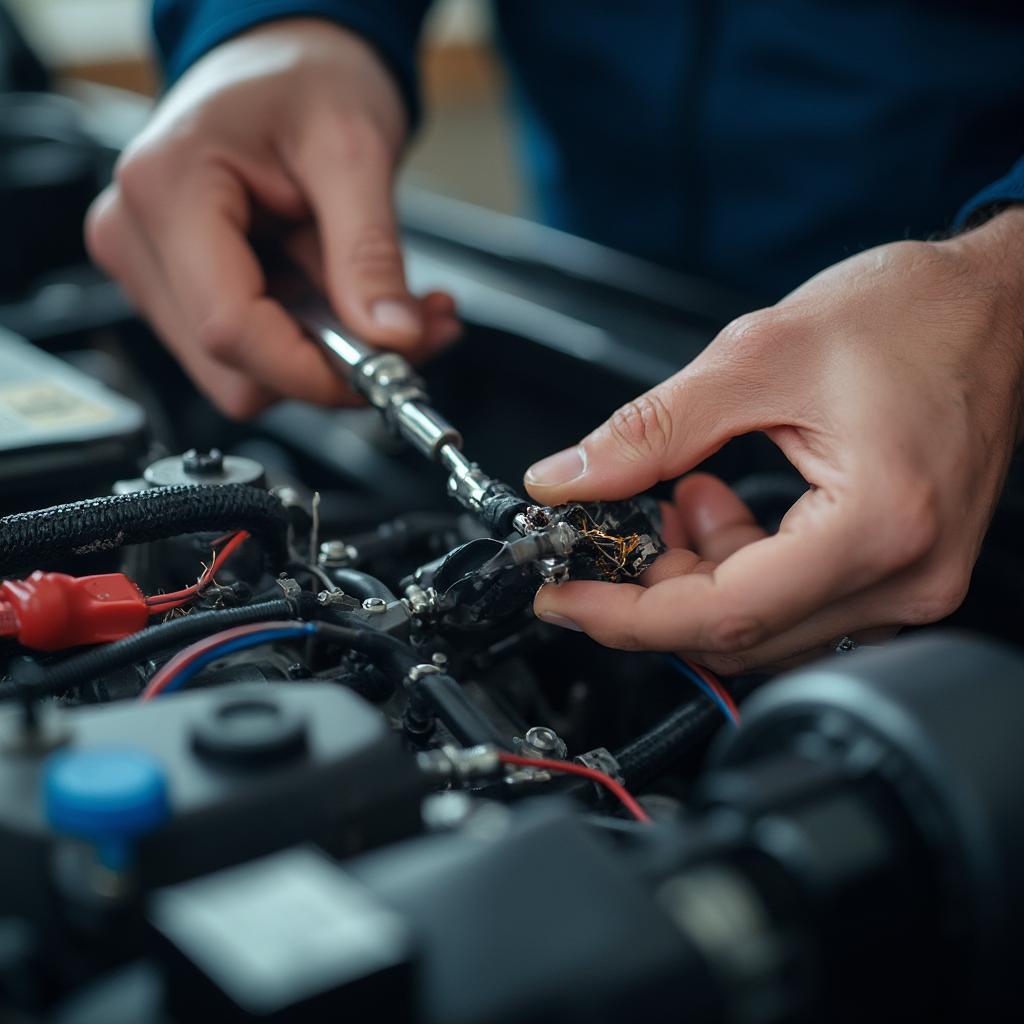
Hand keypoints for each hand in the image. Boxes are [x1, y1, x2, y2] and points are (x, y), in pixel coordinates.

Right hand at [86, 19, 458, 417]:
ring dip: (328, 359)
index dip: (313, 370)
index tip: (386, 368)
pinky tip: (352, 303)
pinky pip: (249, 355)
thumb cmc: (304, 78)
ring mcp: (151, 270)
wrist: (283, 58)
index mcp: (168, 191)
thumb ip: (369, 253)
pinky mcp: (176, 290)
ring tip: (388, 304)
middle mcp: (139, 239)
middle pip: (234, 368)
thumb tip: (393, 337)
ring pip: (244, 374)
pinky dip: (313, 346)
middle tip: (412, 330)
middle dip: (332, 366)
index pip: (230, 329)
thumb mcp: (354, 151)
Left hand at [524, 209, 1023, 672]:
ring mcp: (909, 583)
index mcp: (877, 525)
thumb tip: (568, 477)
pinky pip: (796, 604)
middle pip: (740, 632)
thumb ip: (652, 429)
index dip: (626, 615)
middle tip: (606, 537)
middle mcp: (905, 576)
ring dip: (695, 575)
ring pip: (763, 625)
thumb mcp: (759, 356)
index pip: (725, 613)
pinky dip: (738, 568)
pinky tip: (718, 506)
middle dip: (653, 593)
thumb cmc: (913, 315)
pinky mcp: (900, 572)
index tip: (563, 597)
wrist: (999, 304)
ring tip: (677, 494)